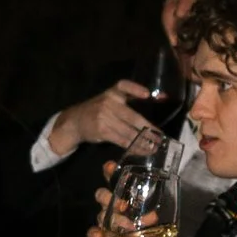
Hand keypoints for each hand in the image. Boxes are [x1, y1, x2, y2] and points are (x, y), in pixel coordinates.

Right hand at [46, 85, 162, 160]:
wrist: (76, 121)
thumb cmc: (99, 109)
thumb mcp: (111, 99)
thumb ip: (132, 98)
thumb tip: (161, 97)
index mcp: (112, 92)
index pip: (124, 85)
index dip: (135, 89)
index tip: (147, 95)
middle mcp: (108, 103)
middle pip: (133, 117)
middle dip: (148, 129)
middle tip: (160, 137)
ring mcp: (104, 118)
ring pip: (129, 132)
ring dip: (143, 142)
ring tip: (154, 147)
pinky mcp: (102, 131)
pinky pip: (122, 141)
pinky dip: (134, 147)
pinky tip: (142, 151)